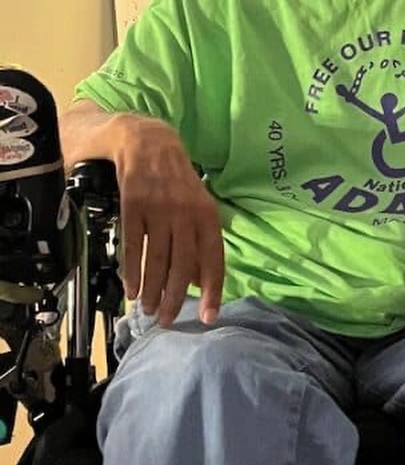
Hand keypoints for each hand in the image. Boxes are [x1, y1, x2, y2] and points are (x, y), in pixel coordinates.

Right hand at [108, 114, 223, 326]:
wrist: (148, 143)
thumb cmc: (178, 180)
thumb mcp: (199, 204)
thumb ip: (202, 240)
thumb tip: (204, 280)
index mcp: (207, 214)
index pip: (214, 258)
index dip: (212, 290)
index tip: (208, 317)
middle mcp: (186, 213)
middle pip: (182, 265)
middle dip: (174, 298)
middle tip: (166, 321)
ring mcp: (159, 209)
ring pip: (157, 259)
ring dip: (152, 290)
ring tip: (147, 309)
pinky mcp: (133, 205)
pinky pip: (134, 245)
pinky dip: (132, 271)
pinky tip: (131, 289)